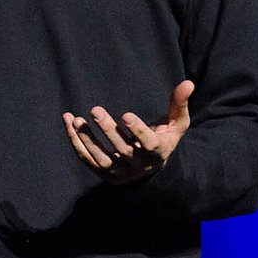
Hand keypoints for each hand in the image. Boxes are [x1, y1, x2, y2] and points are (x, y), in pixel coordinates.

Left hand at [62, 80, 193, 183]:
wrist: (150, 168)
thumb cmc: (163, 138)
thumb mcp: (176, 123)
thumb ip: (179, 104)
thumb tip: (188, 83)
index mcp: (157, 153)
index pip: (148, 144)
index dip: (138, 131)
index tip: (126, 115)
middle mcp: (138, 166)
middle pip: (121, 150)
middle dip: (108, 130)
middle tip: (95, 109)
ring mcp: (120, 172)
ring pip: (101, 159)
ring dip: (87, 139)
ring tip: (76, 120)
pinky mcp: (104, 174)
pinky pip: (87, 159)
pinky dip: (76, 143)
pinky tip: (69, 123)